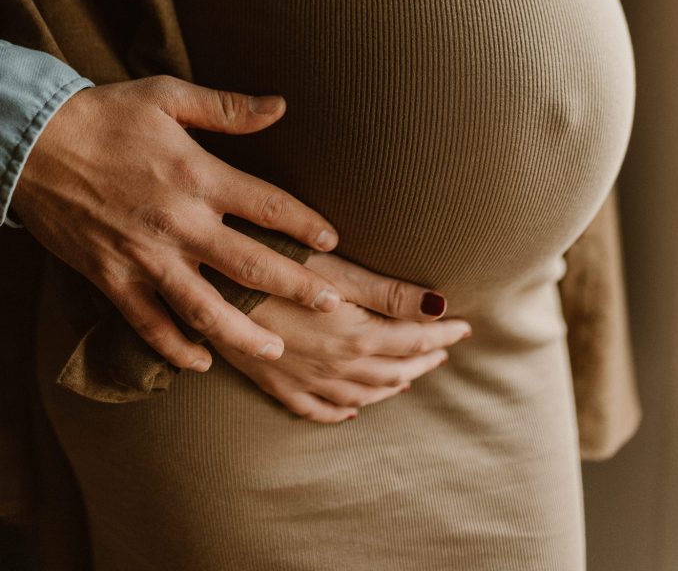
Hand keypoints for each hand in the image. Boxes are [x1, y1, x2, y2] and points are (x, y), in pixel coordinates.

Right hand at [11, 75, 342, 371]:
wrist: (33, 142)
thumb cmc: (106, 115)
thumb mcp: (168, 95)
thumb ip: (227, 108)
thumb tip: (281, 106)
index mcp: (198, 176)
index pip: (268, 206)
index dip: (306, 225)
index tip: (333, 241)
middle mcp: (178, 223)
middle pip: (250, 265)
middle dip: (297, 287)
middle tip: (333, 305)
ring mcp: (144, 256)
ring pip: (204, 309)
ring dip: (244, 334)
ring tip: (276, 351)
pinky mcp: (112, 278)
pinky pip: (148, 323)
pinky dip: (174, 347)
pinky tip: (199, 362)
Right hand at [221, 252, 472, 422]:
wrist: (211, 289)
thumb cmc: (275, 265)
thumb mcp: (337, 271)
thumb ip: (389, 293)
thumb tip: (440, 305)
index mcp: (356, 336)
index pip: (415, 339)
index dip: (444, 333)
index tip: (465, 325)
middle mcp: (336, 367)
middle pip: (394, 371)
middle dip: (424, 359)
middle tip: (444, 348)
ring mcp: (305, 381)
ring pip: (362, 394)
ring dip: (392, 385)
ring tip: (411, 375)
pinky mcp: (276, 385)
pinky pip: (317, 411)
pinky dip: (340, 412)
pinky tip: (351, 410)